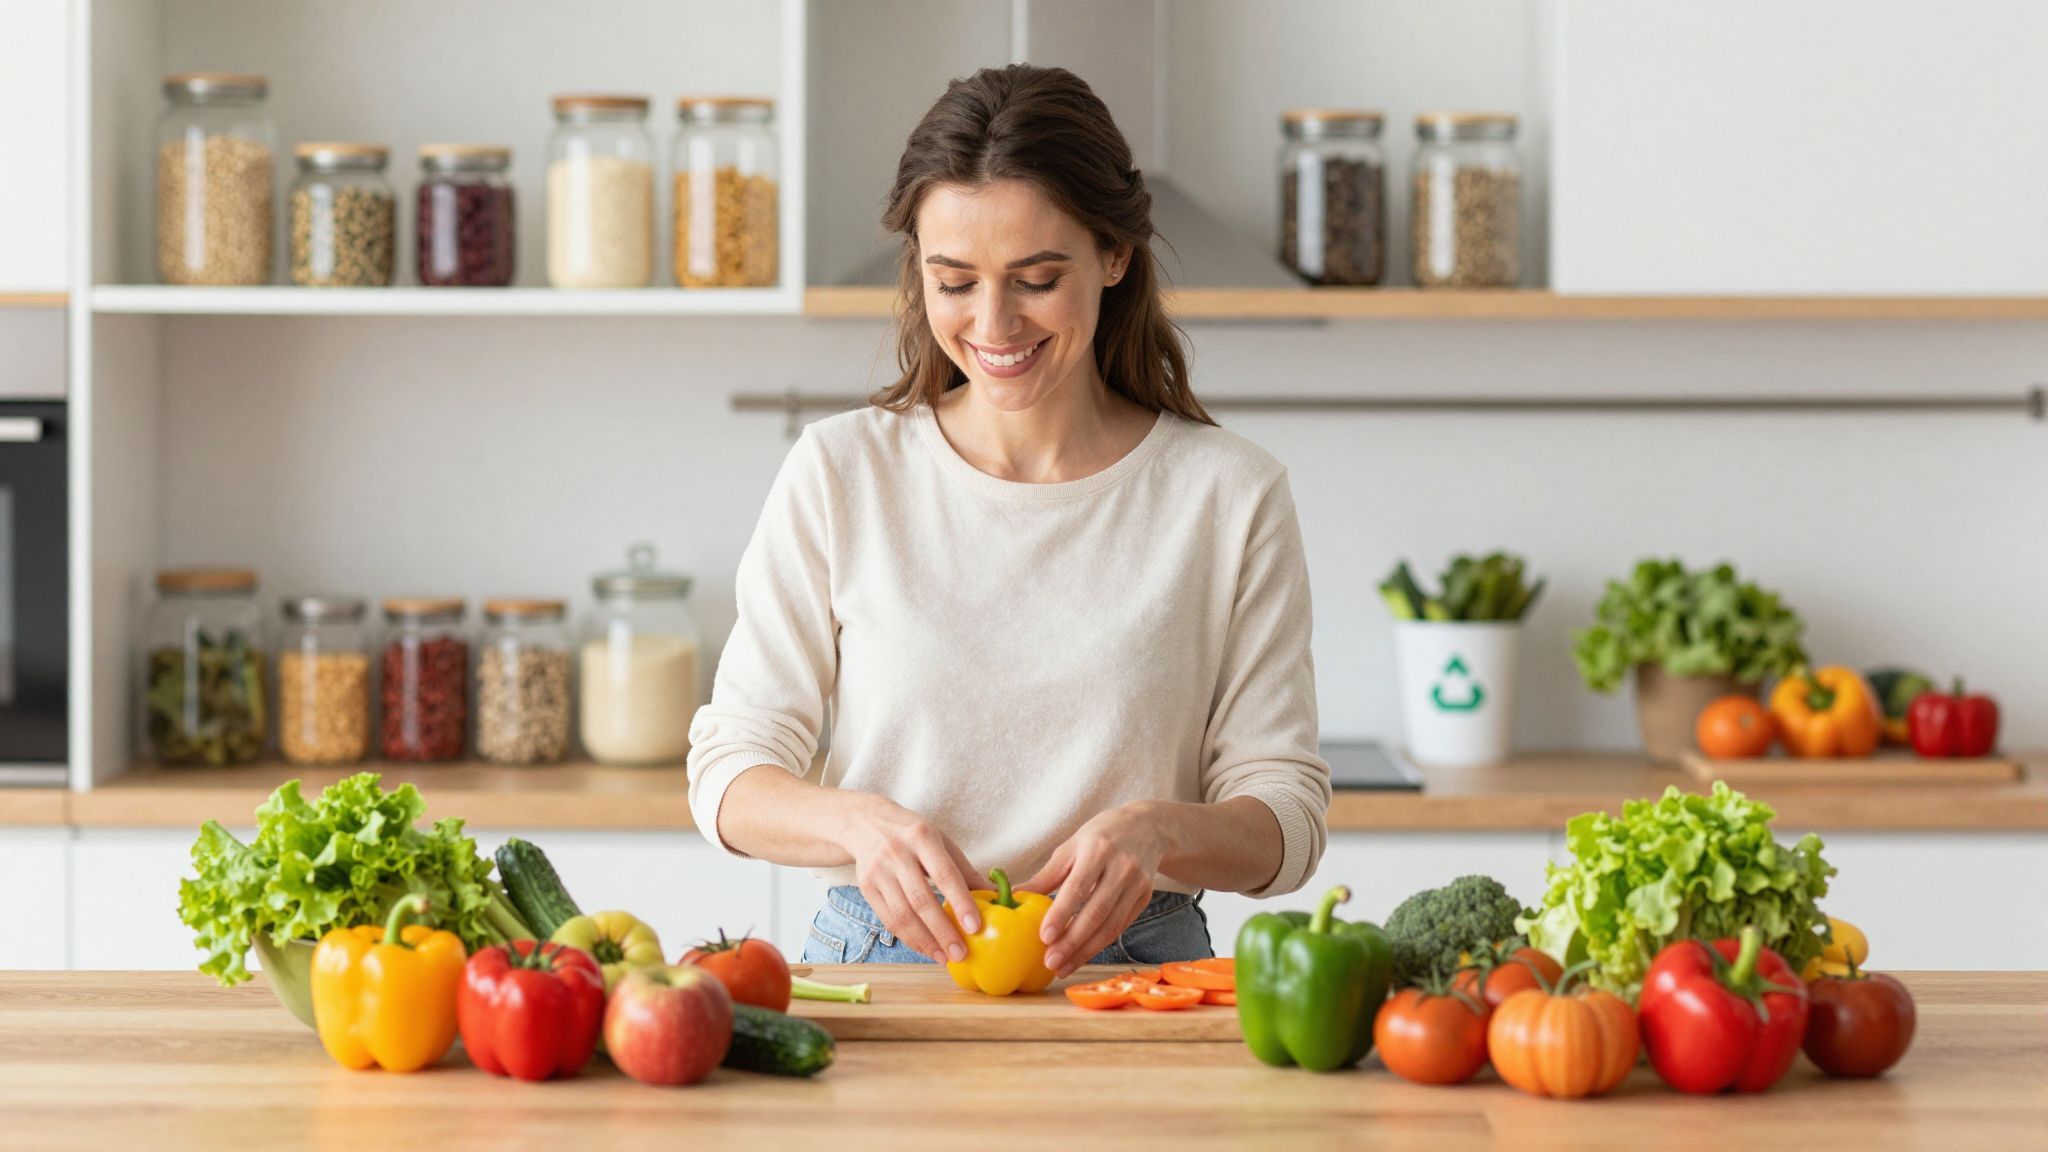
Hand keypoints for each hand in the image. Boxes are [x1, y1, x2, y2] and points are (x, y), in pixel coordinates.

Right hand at [841, 794, 985, 963]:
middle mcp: (897, 853)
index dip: (960, 902)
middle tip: (961, 953)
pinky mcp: (866, 888)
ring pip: (902, 915)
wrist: (865, 823)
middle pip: (921, 900)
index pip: (944, 874)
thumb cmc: (913, 834)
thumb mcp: (940, 841)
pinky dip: (909, 938)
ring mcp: (878, 871)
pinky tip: (925, 948)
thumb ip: (964, 870)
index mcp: (922, 837)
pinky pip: (888, 920)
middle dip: (943, 931)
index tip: (975, 927)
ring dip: (925, 941)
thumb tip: (994, 897)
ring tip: (944, 957)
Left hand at [1017, 803, 1168, 977]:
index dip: (1061, 914)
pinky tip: (1081, 956)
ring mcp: (1137, 884)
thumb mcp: (1071, 846)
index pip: (1078, 887)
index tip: (1044, 937)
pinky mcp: (1145, 898)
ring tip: (1062, 967)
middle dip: (1072, 942)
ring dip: (1085, 951)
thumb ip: (1046, 875)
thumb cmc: (1101, 835)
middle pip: (1096, 912)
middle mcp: (1122, 868)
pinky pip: (1120, 927)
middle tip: (1050, 962)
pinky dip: (1099, 945)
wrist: (1148, 827)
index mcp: (1098, 849)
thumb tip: (1015, 896)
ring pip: (1110, 926)